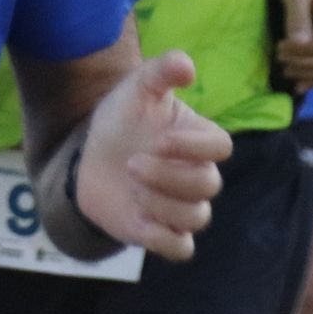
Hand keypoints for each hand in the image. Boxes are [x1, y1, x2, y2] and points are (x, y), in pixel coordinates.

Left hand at [72, 50, 230, 262]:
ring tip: (131, 188)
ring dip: (161, 205)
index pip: (221, 147)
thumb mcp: (135, 89)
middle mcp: (196, 174)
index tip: (159, 140)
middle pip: (208, 186)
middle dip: (168, 177)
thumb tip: (186, 65)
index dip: (194, 147)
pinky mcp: (163, 232)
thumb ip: (160, 72)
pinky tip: (137, 219)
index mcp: (198, 139)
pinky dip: (162, 239)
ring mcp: (181, 206)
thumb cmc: (123, 120)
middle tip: (131, 164)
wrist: (91, 156)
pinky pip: (181, 249)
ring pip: (196, 218)